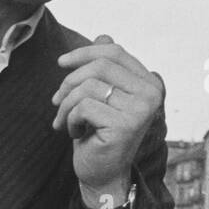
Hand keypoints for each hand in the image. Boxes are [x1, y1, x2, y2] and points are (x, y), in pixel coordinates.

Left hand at [51, 34, 163, 204]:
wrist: (103, 173)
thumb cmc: (100, 132)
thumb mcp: (102, 96)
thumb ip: (107, 68)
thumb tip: (104, 35)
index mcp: (149, 83)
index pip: (115, 52)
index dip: (84, 52)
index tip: (61, 63)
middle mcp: (151, 94)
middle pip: (100, 66)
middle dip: (70, 81)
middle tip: (57, 101)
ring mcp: (141, 110)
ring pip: (88, 86)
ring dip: (67, 105)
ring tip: (66, 120)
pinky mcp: (125, 126)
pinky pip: (84, 106)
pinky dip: (70, 120)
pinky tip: (75, 133)